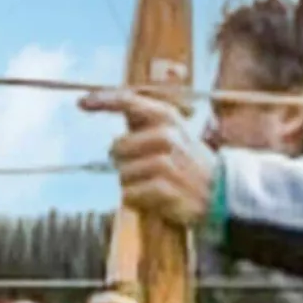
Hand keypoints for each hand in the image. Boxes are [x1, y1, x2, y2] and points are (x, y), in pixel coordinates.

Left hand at [78, 88, 216, 226]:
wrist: (221, 195)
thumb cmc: (190, 164)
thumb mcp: (175, 134)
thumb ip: (144, 122)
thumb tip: (108, 102)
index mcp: (167, 118)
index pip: (129, 101)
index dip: (103, 101)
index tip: (81, 103)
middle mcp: (166, 135)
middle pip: (116, 148)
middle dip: (124, 162)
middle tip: (147, 170)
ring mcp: (165, 162)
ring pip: (122, 175)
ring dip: (133, 185)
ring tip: (156, 186)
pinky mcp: (163, 188)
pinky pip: (128, 196)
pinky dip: (136, 201)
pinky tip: (154, 200)